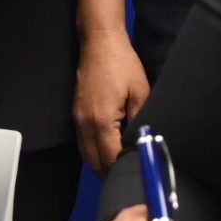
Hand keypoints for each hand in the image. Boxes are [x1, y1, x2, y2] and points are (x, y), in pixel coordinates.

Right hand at [74, 32, 149, 176]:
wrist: (99, 42)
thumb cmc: (122, 64)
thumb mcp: (141, 92)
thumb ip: (140, 120)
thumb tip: (143, 143)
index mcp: (102, 121)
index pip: (110, 158)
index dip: (123, 169)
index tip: (137, 173)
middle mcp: (85, 125)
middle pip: (95, 162)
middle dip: (110, 173)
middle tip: (128, 178)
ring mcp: (78, 120)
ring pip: (86, 155)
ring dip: (100, 165)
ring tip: (118, 171)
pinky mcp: (77, 115)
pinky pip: (83, 144)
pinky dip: (94, 154)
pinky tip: (107, 154)